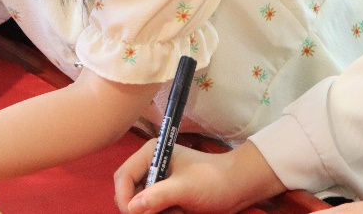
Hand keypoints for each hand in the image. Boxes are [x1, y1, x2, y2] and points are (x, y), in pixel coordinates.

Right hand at [114, 140, 282, 213]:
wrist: (238, 187)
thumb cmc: (213, 181)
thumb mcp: (185, 188)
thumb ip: (157, 196)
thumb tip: (132, 208)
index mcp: (151, 154)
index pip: (124, 176)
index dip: (124, 197)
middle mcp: (150, 165)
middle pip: (128, 190)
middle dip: (138, 207)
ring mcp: (157, 180)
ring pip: (139, 202)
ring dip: (151, 212)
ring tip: (173, 213)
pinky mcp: (165, 193)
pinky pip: (152, 208)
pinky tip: (177, 213)